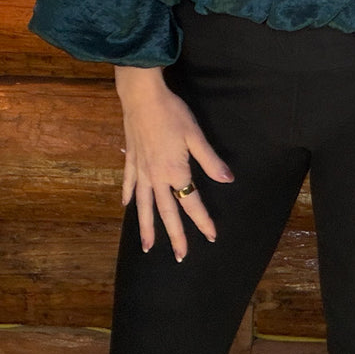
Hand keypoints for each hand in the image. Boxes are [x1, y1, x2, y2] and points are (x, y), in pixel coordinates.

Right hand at [114, 66, 233, 260]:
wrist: (142, 96)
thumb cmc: (172, 113)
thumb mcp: (195, 136)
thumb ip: (210, 161)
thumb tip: (228, 180)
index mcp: (174, 172)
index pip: (191, 203)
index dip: (202, 221)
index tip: (211, 236)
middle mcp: (156, 177)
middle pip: (166, 212)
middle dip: (175, 236)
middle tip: (181, 257)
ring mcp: (140, 169)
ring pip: (143, 205)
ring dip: (147, 227)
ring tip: (148, 247)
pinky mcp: (131, 159)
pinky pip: (129, 183)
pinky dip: (128, 196)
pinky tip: (126, 206)